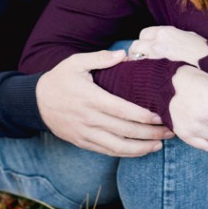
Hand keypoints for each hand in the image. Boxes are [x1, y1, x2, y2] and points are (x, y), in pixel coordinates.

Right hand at [35, 51, 172, 157]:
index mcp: (90, 98)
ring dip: (141, 148)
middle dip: (149, 132)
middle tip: (171, 130)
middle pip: (124, 130)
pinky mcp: (83, 142)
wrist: (37, 102)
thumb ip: (100, 58)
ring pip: (117, 146)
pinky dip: (126, 154)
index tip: (160, 116)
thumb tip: (124, 54)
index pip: (120, 110)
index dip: (141, 115)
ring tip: (160, 144)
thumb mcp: (76, 62)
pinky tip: (142, 150)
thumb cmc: (61, 79)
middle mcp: (89, 119)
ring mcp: (86, 133)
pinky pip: (108, 152)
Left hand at [128, 25, 207, 65]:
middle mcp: (157, 42)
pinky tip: (150, 77)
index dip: (144, 41)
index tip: (146, 48)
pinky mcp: (158, 71)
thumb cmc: (202, 51)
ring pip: (137, 60)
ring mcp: (156, 57)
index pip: (144, 34)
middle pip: (136, 46)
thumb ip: (172, 36)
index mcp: (165, 32)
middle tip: (142, 60)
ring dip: (139, 64)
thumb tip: (165, 40)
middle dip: (138, 53)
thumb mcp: (187, 36)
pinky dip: (144, 73)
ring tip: (146, 70)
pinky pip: (143, 71)